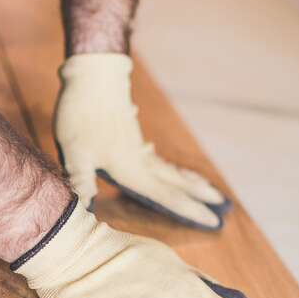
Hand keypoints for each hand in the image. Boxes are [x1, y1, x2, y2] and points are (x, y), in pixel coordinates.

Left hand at [54, 53, 229, 230]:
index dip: (189, 211)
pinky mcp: (131, 137)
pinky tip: (170, 169)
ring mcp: (138, 147)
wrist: (94, 75)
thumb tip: (82, 212)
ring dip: (188, 182)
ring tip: (207, 189)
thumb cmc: (82, 114)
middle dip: (198, 197)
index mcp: (131, 169)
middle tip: (223, 207)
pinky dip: (171, 169)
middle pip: (175, 183)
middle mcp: (140, 161)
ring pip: (169, 170)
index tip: (213, 222)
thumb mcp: (75, 152)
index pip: (166, 196)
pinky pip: (157, 160)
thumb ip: (81, 181)